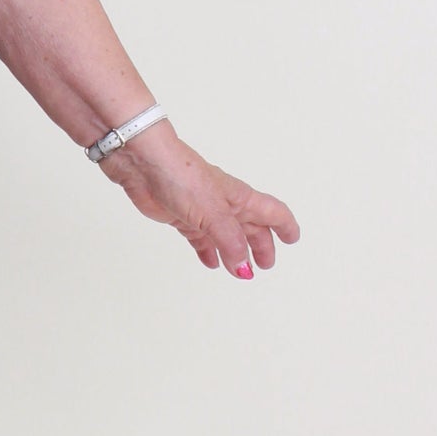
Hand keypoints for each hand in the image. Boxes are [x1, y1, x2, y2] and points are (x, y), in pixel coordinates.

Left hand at [101, 123, 298, 277]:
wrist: (144, 165)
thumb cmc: (181, 176)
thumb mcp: (212, 213)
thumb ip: (230, 240)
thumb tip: (244, 266)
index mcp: (239, 197)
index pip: (272, 212)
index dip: (284, 226)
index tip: (292, 240)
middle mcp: (224, 203)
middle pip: (251, 227)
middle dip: (261, 246)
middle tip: (265, 265)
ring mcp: (202, 210)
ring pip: (226, 235)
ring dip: (235, 252)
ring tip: (241, 271)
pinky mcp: (181, 216)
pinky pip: (200, 238)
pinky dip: (208, 251)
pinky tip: (211, 263)